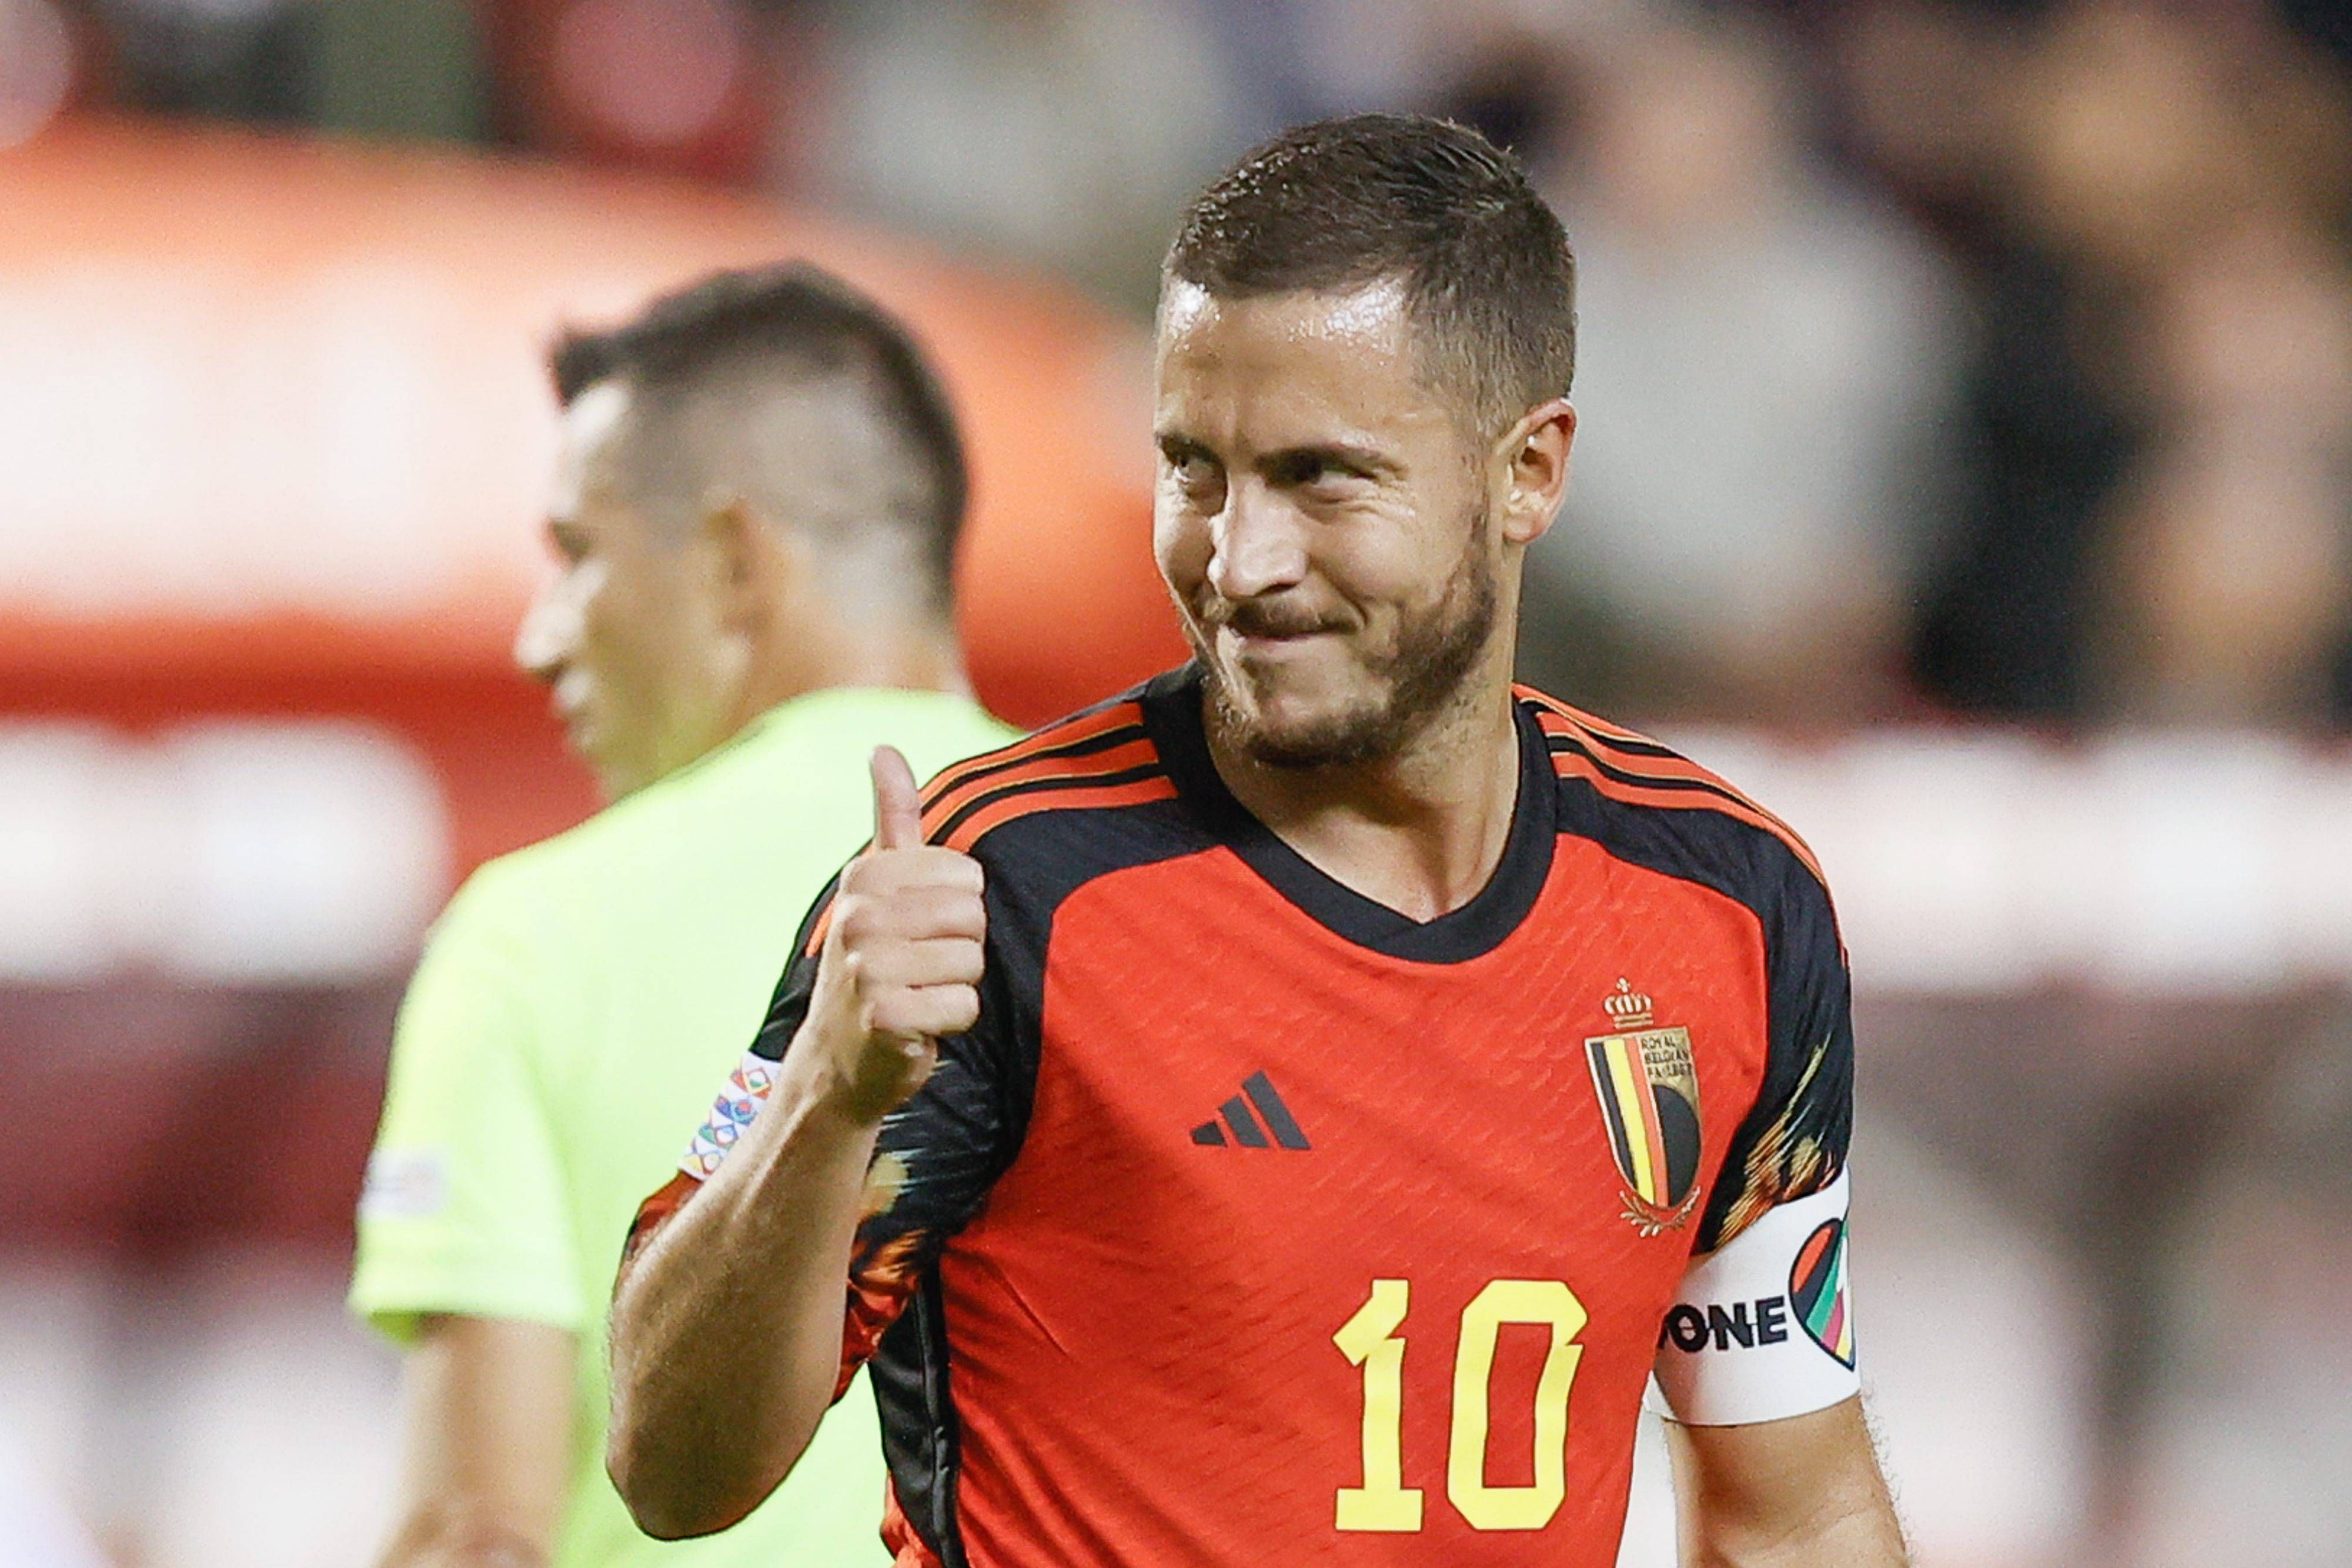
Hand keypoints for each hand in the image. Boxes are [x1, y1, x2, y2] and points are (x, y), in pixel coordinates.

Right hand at [803, 746, 987, 1123]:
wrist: (839, 1057)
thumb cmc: (876, 962)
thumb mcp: (879, 885)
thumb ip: (891, 816)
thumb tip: (883, 747)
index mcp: (867, 876)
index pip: (969, 877)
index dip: (959, 911)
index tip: (920, 931)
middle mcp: (860, 915)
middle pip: (974, 918)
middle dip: (963, 949)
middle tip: (923, 968)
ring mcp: (868, 966)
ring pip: (973, 963)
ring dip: (958, 987)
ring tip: (920, 993)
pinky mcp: (884, 1015)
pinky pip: (965, 1006)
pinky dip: (953, 1022)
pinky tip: (919, 1025)